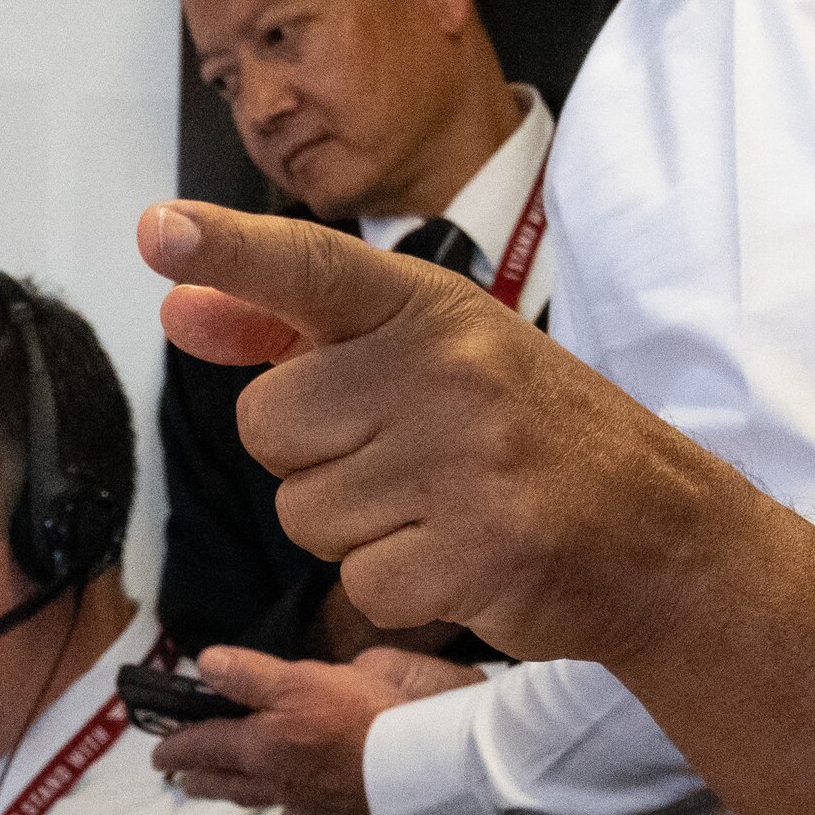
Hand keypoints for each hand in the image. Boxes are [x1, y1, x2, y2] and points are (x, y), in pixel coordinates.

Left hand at [140, 201, 759, 656]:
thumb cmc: (527, 435)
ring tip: (437, 508)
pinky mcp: (474, 551)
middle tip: (399, 460)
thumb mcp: (427, 359)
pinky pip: (357, 580)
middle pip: (267, 425)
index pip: (312, 269)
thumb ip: (294, 334)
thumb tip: (178, 310)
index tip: (158, 230)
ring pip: (303, 513)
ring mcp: (463, 462)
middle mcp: (446, 370)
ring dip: (351, 529)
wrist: (656, 532)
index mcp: (431, 309)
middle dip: (311, 459)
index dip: (230, 252)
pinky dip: (395, 584)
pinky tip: (457, 556)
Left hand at [144, 644, 475, 814]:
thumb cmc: (362, 720)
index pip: (206, 747)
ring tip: (260, 799)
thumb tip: (206, 665)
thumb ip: (248, 674)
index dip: (178, 747)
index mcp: (264, 749)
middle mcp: (285, 788)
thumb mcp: (299, 679)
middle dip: (205, 783)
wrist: (423, 771)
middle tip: (185, 782)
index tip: (159, 754)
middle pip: (233, 788)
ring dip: (266, 809)